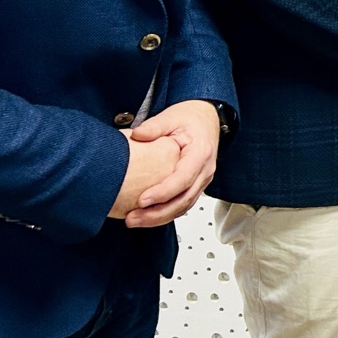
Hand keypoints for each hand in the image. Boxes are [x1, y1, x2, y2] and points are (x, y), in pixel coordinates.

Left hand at [120, 100, 220, 226]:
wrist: (206, 119)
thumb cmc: (191, 119)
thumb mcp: (171, 117)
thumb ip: (154, 126)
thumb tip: (137, 135)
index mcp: (200, 153)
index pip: (183, 178)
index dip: (163, 192)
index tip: (142, 200)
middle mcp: (204, 171)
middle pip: (184, 200)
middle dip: (157, 214)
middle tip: (132, 218)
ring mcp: (202, 181)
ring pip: (183, 207)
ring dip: (159, 218)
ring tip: (134, 220)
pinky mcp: (195, 186)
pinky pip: (182, 205)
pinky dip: (164, 214)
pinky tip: (146, 217)